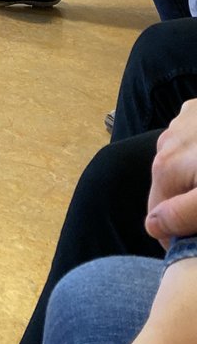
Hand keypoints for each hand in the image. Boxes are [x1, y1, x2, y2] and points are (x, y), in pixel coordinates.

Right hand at [147, 101, 196, 246]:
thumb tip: (151, 226)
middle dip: (186, 202)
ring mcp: (181, 121)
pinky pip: (190, 138)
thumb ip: (181, 215)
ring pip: (178, 161)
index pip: (157, 214)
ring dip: (194, 176)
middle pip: (167, 186)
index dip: (178, 233)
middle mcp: (165, 141)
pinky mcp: (195, 109)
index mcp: (165, 167)